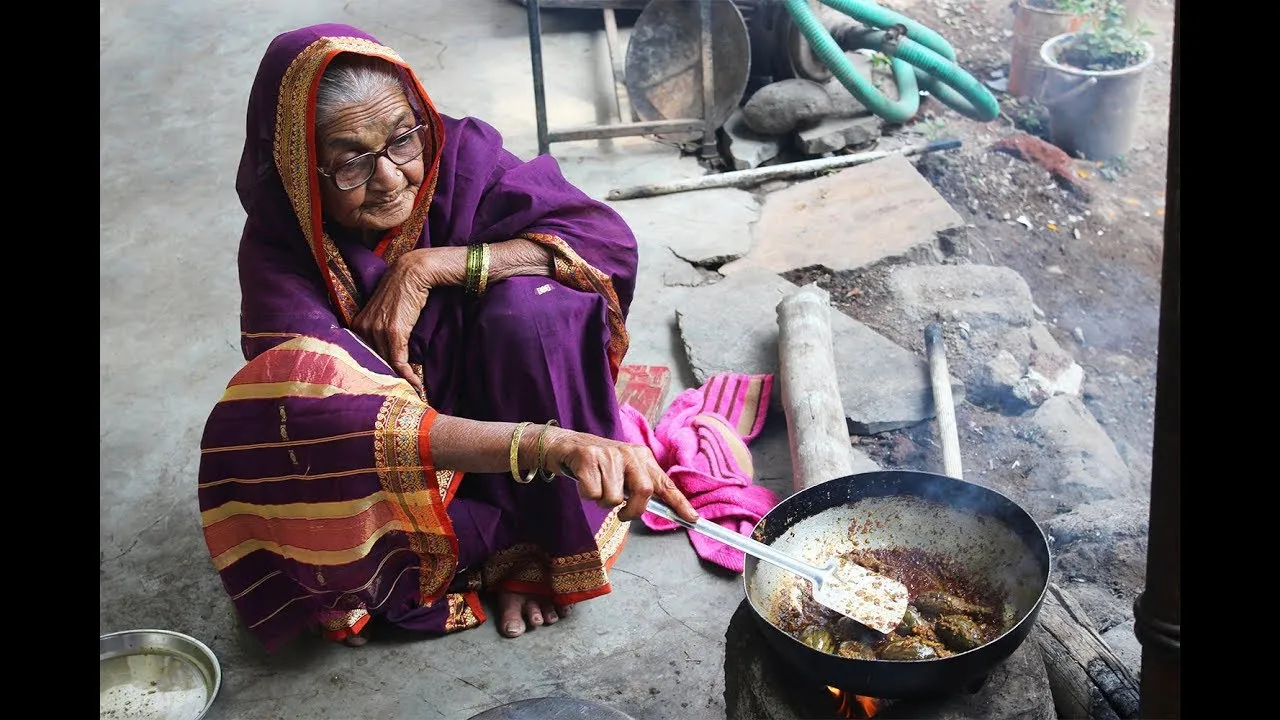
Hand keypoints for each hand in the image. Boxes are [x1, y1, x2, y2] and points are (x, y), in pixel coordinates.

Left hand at [352, 248, 454, 396]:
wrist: (413, 272)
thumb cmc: (402, 291)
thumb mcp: (385, 311)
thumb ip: (381, 329)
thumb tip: (387, 352)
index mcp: (357, 324)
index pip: (362, 356)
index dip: (374, 373)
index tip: (384, 387)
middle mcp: (363, 328)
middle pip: (373, 363)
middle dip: (385, 381)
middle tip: (397, 396)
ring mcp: (377, 330)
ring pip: (385, 364)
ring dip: (399, 381)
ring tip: (409, 393)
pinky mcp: (393, 332)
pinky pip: (398, 361)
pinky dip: (407, 375)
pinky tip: (416, 384)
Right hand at [540, 429, 698, 523]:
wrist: (565, 444)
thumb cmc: (598, 465)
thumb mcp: (623, 471)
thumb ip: (639, 486)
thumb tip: (655, 509)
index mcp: (642, 457)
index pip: (665, 483)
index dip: (680, 503)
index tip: (693, 519)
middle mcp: (629, 453)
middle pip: (643, 491)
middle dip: (632, 510)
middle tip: (622, 514)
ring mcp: (608, 454)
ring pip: (613, 498)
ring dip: (602, 501)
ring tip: (596, 485)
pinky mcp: (588, 457)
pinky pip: (593, 493)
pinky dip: (587, 495)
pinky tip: (583, 481)